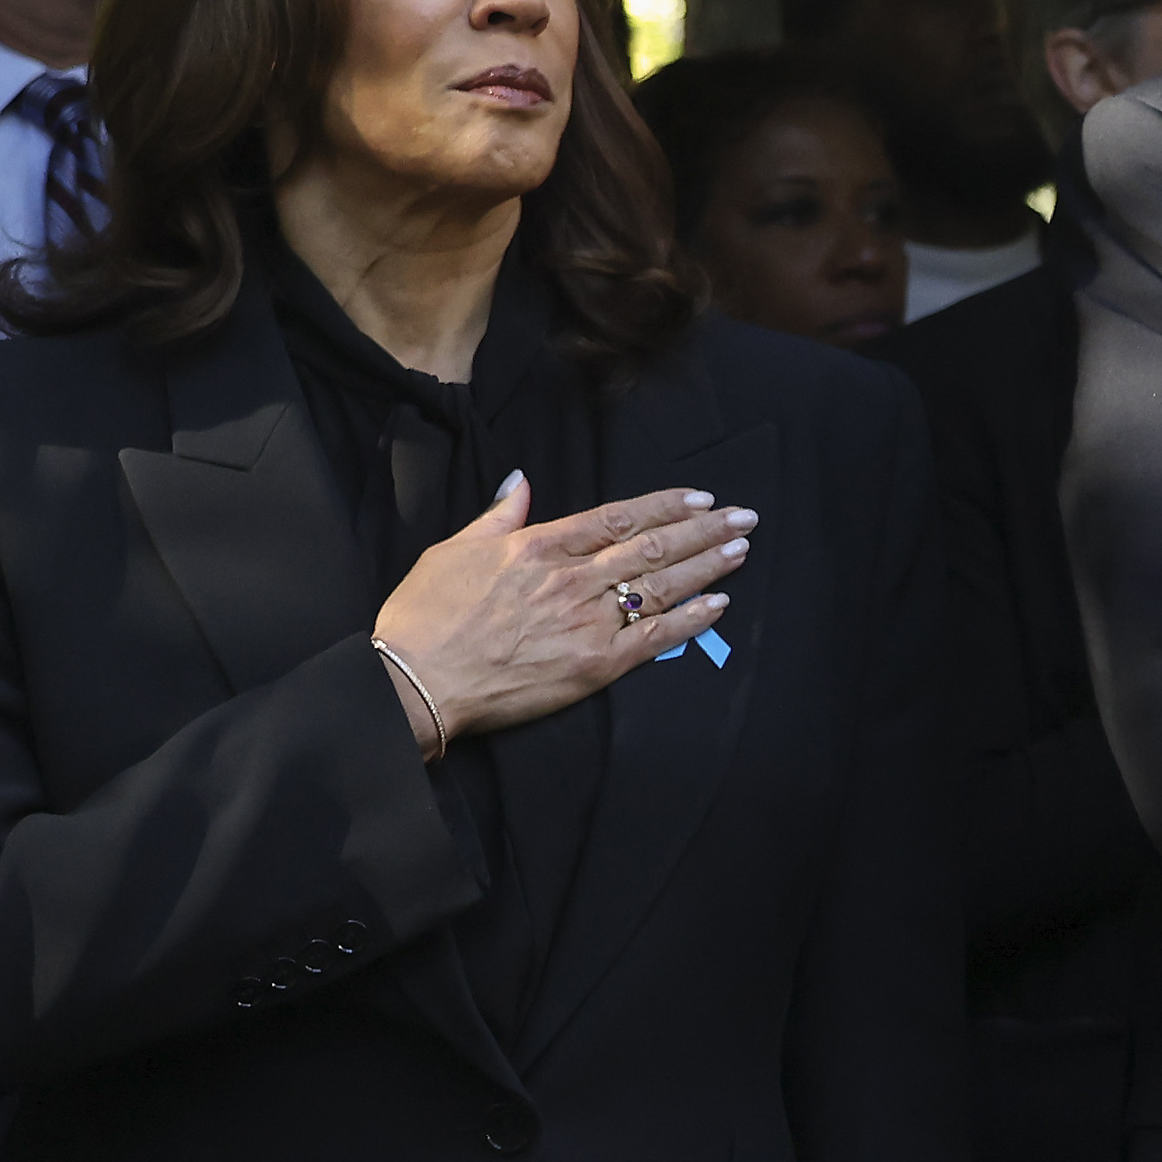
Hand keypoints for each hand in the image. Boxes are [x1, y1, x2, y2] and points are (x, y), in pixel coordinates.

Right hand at [373, 479, 750, 749]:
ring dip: (706, 565)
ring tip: (740, 549)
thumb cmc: (425, 616)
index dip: (665, 505)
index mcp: (540, 545)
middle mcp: (572, 578)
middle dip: (703, 530)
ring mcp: (588, 620)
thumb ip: (498, 516)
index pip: (618, 517)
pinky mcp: (596, 663)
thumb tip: (521, 481)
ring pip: (660, 585)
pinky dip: (691, 619)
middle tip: (744, 516)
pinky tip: (718, 604)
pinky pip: (655, 637)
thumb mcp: (454, 550)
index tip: (700, 497)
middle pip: (652, 546)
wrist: (417, 679)